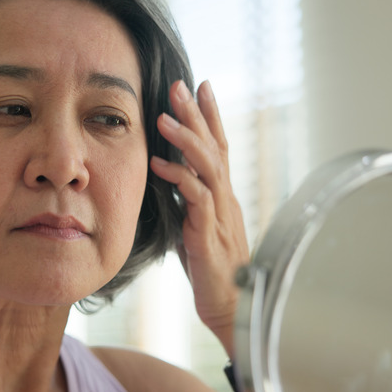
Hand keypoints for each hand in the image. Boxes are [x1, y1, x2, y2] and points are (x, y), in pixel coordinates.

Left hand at [150, 80, 251, 358]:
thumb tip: (171, 178)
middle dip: (197, 113)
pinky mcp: (210, 233)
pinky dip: (178, 177)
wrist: (233, 307)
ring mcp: (220, 214)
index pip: (220, 146)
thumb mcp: (198, 227)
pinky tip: (159, 164)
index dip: (211, 116)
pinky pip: (196, 198)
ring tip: (163, 116)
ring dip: (186, 138)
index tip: (200, 86)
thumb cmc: (213, 269)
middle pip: (215, 146)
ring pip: (209, 165)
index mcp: (223, 195)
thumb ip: (189, 201)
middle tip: (181, 84)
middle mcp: (226, 198)